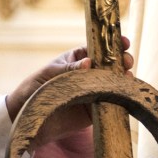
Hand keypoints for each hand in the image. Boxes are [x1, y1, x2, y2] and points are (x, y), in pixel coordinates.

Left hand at [4, 38, 133, 123]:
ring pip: (114, 83)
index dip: (113, 44)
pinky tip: (124, 93)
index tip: (124, 42)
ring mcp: (94, 91)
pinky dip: (119, 98)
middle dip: (122, 61)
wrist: (30, 115)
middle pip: (112, 65)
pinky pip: (110, 103)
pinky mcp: (94, 111)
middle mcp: (90, 74)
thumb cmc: (37, 86)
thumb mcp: (50, 73)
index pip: (99, 49)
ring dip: (124, 79)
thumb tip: (88, 62)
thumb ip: (69, 68)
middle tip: (126, 61)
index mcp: (79, 59)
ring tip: (127, 76)